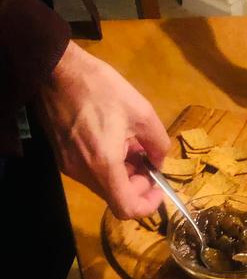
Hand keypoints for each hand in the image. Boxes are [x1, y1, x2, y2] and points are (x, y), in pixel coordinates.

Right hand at [37, 41, 169, 219]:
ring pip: (104, 185)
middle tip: (147, 161)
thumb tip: (159, 162)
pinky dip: (107, 167)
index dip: (147, 204)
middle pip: (116, 197)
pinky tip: (114, 142)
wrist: (55, 69)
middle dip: (137, 185)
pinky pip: (91, 173)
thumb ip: (158, 144)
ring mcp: (69, 166)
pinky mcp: (62, 157)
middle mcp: (83, 172)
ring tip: (132, 147)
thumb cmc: (99, 88)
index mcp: (104, 165)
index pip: (127, 208)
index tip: (158, 187)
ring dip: (123, 175)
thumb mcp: (142, 112)